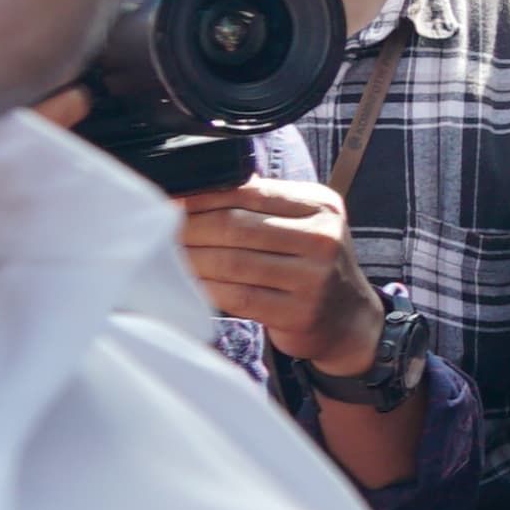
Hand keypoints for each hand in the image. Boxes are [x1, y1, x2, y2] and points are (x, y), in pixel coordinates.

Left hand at [174, 178, 388, 377]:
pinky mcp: (298, 313)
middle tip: (161, 231)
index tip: (171, 200)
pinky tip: (191, 284)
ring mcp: (314, 278)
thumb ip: (265, 205)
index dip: (204, 196)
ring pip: (231, 262)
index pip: (250, 192)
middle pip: (236, 226)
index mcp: (322, 207)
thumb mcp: (305, 224)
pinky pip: (237, 296)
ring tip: (169, 257)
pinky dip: (206, 289)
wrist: (349, 320)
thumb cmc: (313, 265)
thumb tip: (199, 190)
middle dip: (190, 228)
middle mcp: (323, 238)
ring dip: (191, 259)